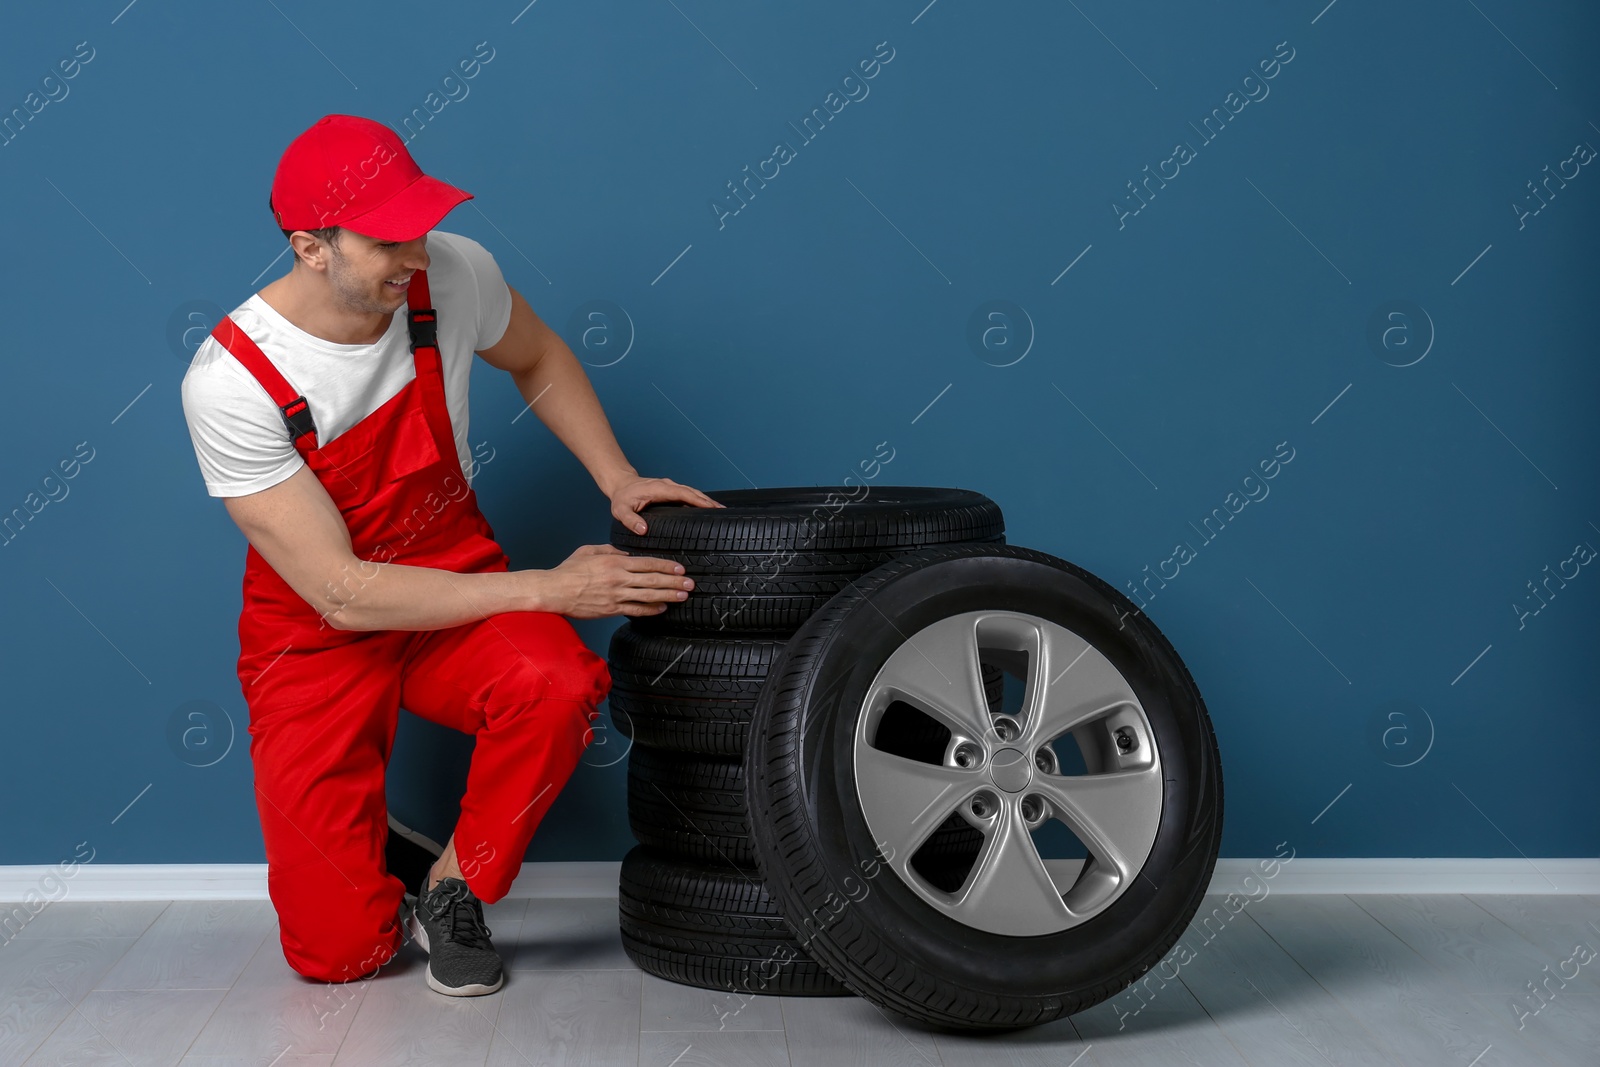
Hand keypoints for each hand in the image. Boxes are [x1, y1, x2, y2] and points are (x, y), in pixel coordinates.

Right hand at [541, 544, 693, 618]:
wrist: (553, 590)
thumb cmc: (568, 570)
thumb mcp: (589, 551)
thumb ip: (610, 549)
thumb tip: (626, 553)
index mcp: (615, 561)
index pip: (647, 562)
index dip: (667, 565)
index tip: (680, 568)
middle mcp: (619, 578)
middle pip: (653, 579)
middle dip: (674, 581)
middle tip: (690, 583)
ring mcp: (616, 595)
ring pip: (648, 595)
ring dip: (668, 595)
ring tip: (683, 595)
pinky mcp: (611, 609)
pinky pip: (636, 610)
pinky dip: (651, 610)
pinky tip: (663, 608)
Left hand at [609, 475, 724, 534]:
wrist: (620, 484)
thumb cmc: (621, 498)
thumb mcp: (620, 510)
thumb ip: (630, 520)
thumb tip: (642, 529)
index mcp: (659, 489)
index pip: (683, 494)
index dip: (698, 501)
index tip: (711, 508)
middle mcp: (668, 486)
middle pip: (693, 492)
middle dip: (708, 501)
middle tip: (723, 512)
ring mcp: (670, 487)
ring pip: (692, 492)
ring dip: (706, 500)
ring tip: (720, 511)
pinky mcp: (671, 491)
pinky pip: (688, 494)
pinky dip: (699, 500)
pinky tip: (706, 508)